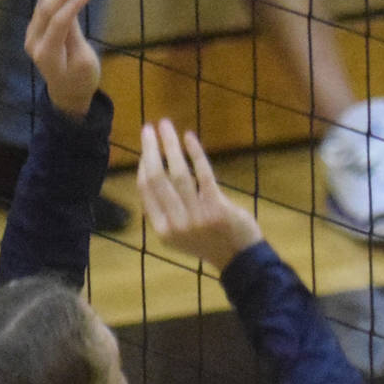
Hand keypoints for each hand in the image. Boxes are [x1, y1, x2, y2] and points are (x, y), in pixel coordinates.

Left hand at [23, 0, 100, 119]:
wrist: (67, 93)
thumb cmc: (82, 80)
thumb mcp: (85, 62)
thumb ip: (75, 36)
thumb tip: (71, 7)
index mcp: (47, 53)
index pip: (59, 20)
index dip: (75, 1)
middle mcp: (34, 41)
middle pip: (46, 6)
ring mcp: (32, 34)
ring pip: (44, 1)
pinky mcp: (36, 28)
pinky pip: (45, 4)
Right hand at [136, 119, 262, 270]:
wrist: (240, 258)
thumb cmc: (208, 240)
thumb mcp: (179, 233)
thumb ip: (165, 209)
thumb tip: (150, 172)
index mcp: (162, 230)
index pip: (145, 191)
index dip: (143, 165)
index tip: (145, 146)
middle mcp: (176, 223)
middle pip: (158, 178)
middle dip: (150, 149)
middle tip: (148, 128)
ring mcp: (197, 216)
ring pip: (178, 173)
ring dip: (170, 145)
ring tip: (165, 125)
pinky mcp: (217, 207)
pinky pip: (203, 174)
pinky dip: (195, 152)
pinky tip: (189, 137)